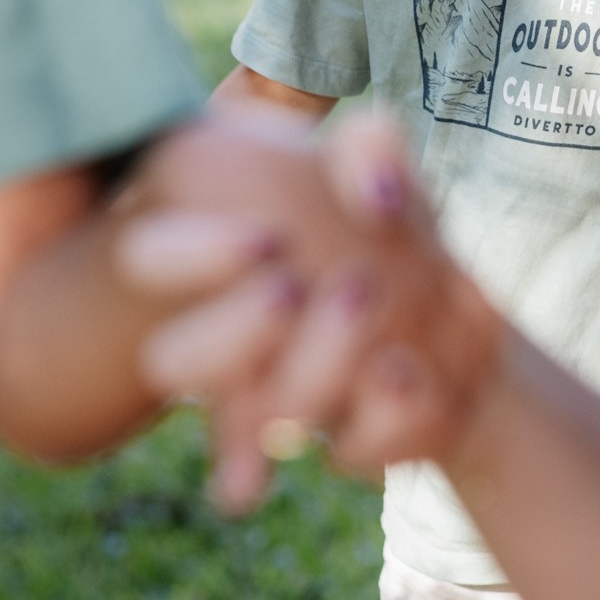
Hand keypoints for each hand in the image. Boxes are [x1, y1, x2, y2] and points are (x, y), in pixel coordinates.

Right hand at [121, 107, 504, 511]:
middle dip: (230, 334)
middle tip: (293, 291)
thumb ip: (370, 147)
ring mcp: (287, 393)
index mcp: (218, 250)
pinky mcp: (352, 433)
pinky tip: (410, 376)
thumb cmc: (375, 210)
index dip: (191, 258)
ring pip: (265, 418)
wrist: (451, 290)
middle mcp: (234, 335)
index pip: (148, 258)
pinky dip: (388, 425)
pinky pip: (354, 452)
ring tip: (370, 303)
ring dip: (316, 370)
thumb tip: (379, 199)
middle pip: (174, 363)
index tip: (268, 239)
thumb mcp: (374, 160)